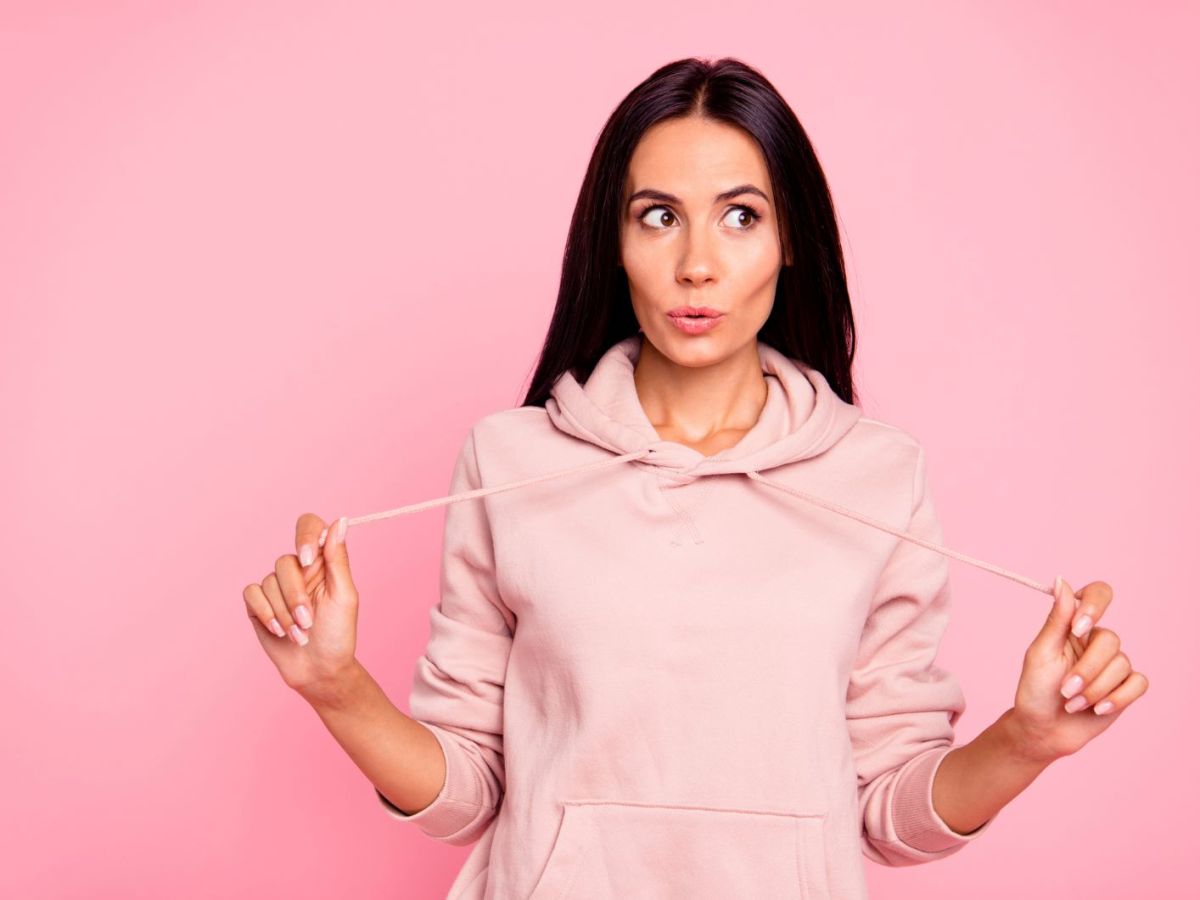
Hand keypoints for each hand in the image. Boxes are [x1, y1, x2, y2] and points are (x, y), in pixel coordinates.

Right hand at [243, 513, 359, 700]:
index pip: (309, 526)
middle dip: (296, 596)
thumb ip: (338, 559)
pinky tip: (279, 631)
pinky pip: (252, 594)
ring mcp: (277, 586)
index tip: (308, 560)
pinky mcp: (258, 604)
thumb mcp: (344, 596)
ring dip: (284, 613)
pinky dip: (266, 613)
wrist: (319, 669)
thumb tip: (340, 521)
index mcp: (322, 562)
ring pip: (269, 581)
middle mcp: (298, 569)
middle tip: (308, 621)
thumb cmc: (338, 634)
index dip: (306, 537)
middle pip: (285, 562)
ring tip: (300, 634)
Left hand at [1008, 577, 1148, 763]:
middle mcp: (1096, 641)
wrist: (1043, 729)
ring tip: (1072, 703)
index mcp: (1074, 625)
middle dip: (1086, 670)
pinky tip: (1097, 709)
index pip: (1099, 594)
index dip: (1095, 606)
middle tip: (1065, 690)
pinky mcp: (1125, 687)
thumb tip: (1061, 580)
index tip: (1078, 627)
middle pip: (1110, 639)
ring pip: (1122, 664)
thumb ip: (1056, 619)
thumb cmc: (1035, 690)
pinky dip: (1117, 698)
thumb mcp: (1040, 653)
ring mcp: (1113, 664)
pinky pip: (1137, 683)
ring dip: (1095, 689)